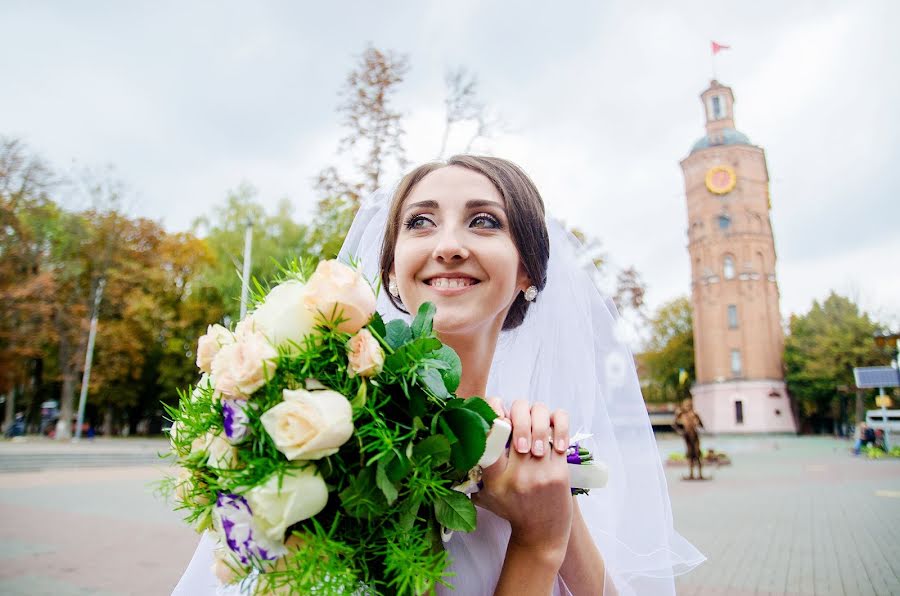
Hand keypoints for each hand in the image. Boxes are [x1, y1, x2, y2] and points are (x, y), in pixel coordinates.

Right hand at [473, 399, 572, 562]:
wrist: (541, 535)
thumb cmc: (512, 510)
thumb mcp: (487, 493)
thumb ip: (479, 468)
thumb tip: (471, 430)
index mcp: (494, 479)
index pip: (489, 437)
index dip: (491, 413)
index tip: (495, 409)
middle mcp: (516, 475)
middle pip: (516, 423)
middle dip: (517, 412)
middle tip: (517, 417)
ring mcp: (540, 474)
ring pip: (540, 425)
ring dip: (537, 418)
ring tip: (534, 423)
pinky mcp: (560, 473)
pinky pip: (559, 435)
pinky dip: (556, 426)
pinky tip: (552, 429)